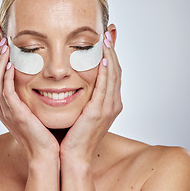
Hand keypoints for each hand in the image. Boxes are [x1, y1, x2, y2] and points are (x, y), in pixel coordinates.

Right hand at [0, 39, 58, 160]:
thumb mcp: (32, 110)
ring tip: (6, 46)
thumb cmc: (42, 132)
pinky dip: (6, 76)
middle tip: (2, 39)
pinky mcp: (16, 114)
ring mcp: (6, 111)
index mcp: (3, 106)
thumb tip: (37, 78)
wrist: (45, 153)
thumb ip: (28, 94)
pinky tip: (12, 64)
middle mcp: (0, 107)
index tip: (4, 44)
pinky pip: (6, 92)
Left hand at [60, 33, 122, 162]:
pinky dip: (105, 71)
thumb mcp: (82, 111)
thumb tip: (75, 82)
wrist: (74, 157)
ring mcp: (108, 108)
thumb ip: (84, 96)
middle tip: (108, 33)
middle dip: (112, 51)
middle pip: (115, 71)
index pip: (112, 74)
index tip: (106, 39)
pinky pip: (104, 87)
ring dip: (110, 56)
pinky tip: (103, 58)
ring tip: (106, 39)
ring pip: (112, 76)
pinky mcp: (99, 112)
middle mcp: (113, 103)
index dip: (111, 55)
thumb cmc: (75, 135)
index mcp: (110, 103)